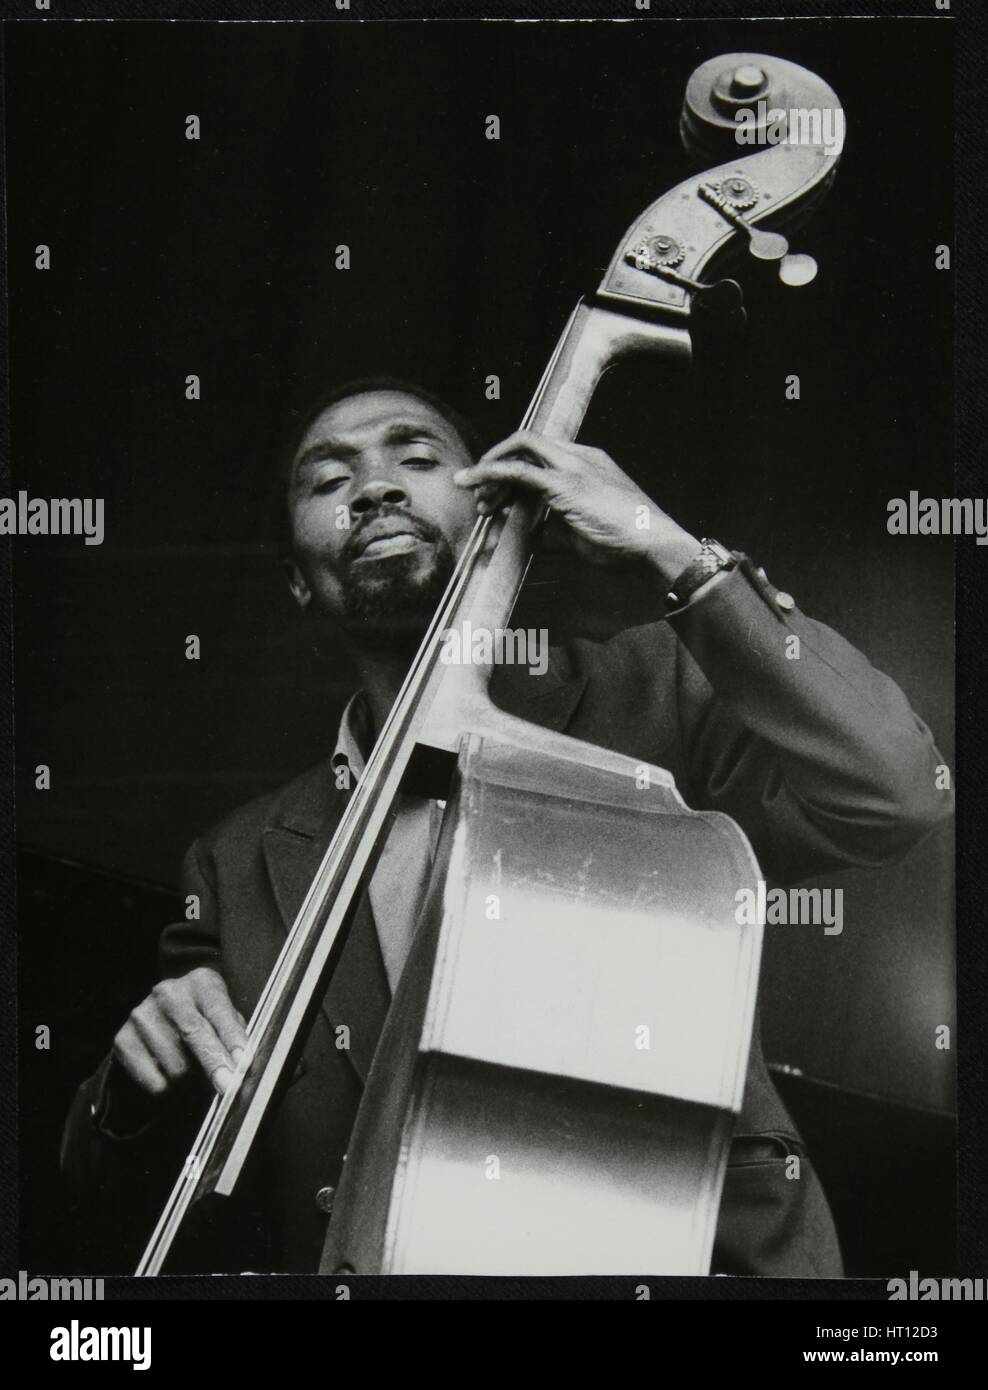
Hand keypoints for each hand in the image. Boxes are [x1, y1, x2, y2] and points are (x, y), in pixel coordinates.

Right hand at [112, 966, 249, 1098]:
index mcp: (201, 982)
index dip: (231, 1038)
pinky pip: (155, 1082)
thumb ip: (235, 1036)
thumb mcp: (225, 1017)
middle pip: (193, 1034)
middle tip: (228, 1087)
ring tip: (195, 1074)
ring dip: (192, 1082)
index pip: (218, 1011)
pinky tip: (173, 1077)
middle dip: (213, 1064)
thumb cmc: (206, 1019)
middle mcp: (168, 993)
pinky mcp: (123, 1040)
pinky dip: (171, 1092)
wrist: (162, 1018)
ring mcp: (142, 1015)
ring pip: (176, 1066)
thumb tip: (241, 1066)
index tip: (242, 1062)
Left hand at [454, 431, 702, 581]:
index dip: (513, 470)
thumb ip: (555, 530)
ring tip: (480, 503)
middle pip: (526, 444)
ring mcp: (573, 467)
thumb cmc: (626, 542)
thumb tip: (531, 537)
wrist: (654, 545)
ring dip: (492, 473)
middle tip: (483, 501)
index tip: (498, 497)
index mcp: (587, 462)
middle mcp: (579, 457)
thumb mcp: (582, 533)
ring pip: (519, 450)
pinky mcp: (565, 485)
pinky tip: (471, 484)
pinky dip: (490, 473)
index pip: (540, 453)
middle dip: (497, 466)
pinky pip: (518, 470)